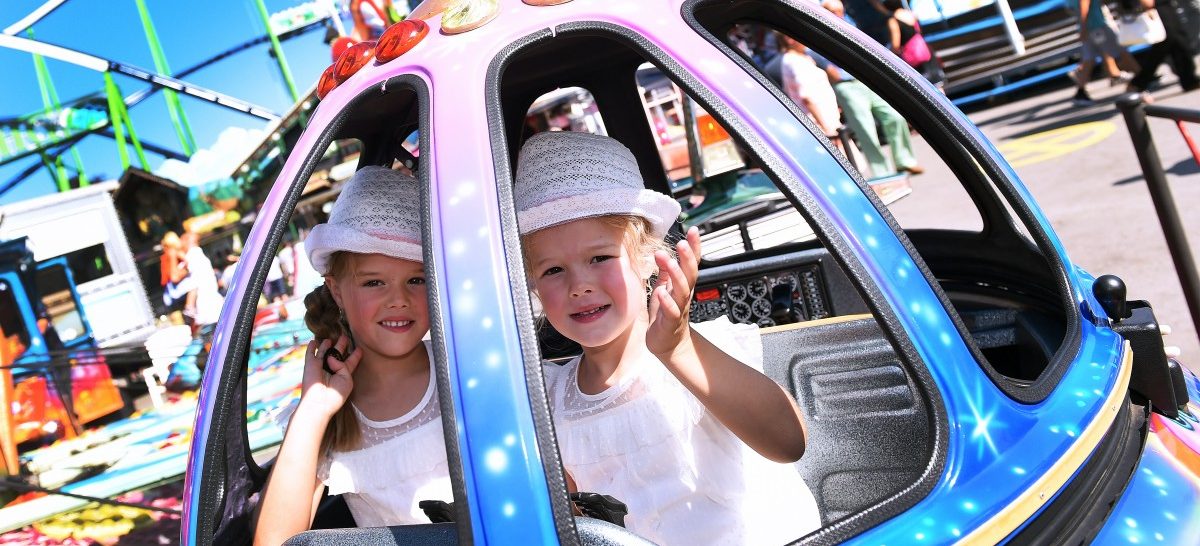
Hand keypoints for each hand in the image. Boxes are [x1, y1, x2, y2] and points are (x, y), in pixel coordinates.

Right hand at [300, 336, 360, 417]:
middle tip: (344, 336)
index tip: (359, 348)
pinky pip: (310, 354)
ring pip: (324, 352)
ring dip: (326, 345)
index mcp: (343, 375)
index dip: (355, 355)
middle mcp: (332, 370)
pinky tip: (313, 341)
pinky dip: (311, 347)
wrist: (319, 402)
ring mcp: (321, 367)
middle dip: (341, 345)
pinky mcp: (310, 365)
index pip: (350, 362)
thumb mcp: (347, 379)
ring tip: (329, 339)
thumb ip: (343, 365)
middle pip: (337, 354)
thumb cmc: (336, 394)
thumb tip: (331, 357)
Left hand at [646, 227, 701, 358]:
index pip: (691, 263)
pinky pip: (670, 311)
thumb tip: (662, 253)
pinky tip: (660, 292)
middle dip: (688, 257)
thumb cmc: (665, 315)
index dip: (694, 247)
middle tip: (683, 243)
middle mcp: (683, 294)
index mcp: (682, 284)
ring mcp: (678, 308)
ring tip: (670, 261)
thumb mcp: (664, 288)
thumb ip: (665, 272)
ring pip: (682, 290)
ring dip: (676, 275)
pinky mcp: (670, 322)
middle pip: (690, 273)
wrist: (668, 344)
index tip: (693, 230)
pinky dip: (667, 301)